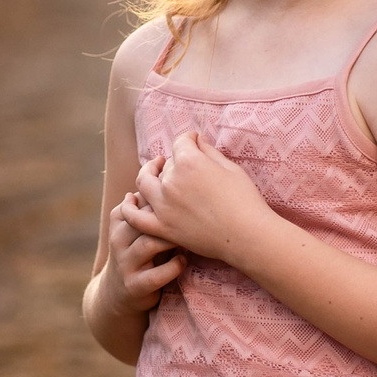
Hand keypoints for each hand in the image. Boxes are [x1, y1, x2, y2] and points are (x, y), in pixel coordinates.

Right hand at [105, 191, 185, 312]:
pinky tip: (184, 260)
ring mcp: (126, 263)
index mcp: (120, 221)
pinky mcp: (135, 285)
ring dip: (172, 239)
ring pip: (149, 244)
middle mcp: (119, 240)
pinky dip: (173, 266)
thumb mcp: (139, 229)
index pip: (136, 199)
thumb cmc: (139, 252)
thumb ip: (151, 206)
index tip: (181, 185)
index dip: (159, 191)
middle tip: (194, 210)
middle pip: (142, 218)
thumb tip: (174, 173)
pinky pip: (156, 275)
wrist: (118, 293)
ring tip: (190, 236)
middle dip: (167, 213)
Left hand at [122, 132, 274, 263]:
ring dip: (147, 174)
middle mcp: (171, 181)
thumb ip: (209, 151)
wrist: (247, 235)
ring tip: (153, 172)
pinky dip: (129, 207)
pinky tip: (130, 200)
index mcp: (189, 162)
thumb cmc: (244, 200)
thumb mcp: (230, 167)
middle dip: (174, 160)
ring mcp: (164, 206)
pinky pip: (135, 217)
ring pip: (144, 183)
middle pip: (165, 164)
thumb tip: (197, 141)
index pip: (180, 142)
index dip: (189, 140)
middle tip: (184, 165)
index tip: (194, 142)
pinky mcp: (162, 227)